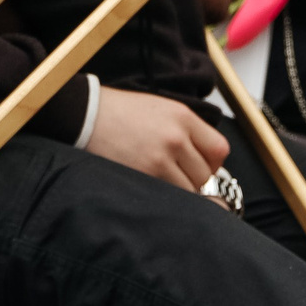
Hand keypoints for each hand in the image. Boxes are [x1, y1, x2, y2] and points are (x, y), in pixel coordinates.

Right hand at [84, 87, 227, 191]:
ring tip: (161, 181)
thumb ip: (187, 130)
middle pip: (205, 174)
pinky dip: (165, 196)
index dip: (213, 163)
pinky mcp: (145, 175)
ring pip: (190, 190)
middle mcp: (176, 137)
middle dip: (194, 179)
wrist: (86, 115)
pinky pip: (170, 196)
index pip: (219, 150)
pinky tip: (153, 186)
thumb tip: (205, 159)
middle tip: (176, 176)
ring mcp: (161, 158)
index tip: (202, 166)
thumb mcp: (161, 108)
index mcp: (183, 117)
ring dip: (179, 190)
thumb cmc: (120, 112)